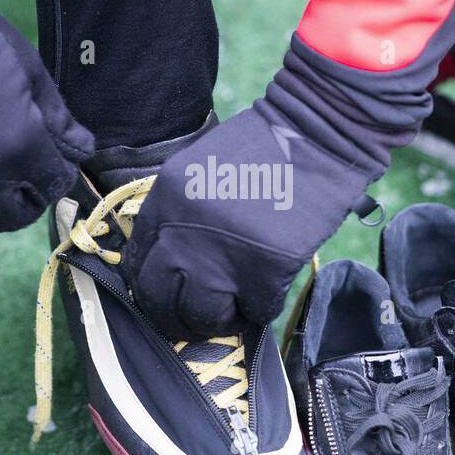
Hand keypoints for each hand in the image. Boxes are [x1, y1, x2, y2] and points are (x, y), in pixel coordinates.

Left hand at [122, 102, 374, 339]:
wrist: (315, 134)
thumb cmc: (263, 148)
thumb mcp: (199, 171)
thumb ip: (178, 214)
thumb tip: (174, 264)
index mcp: (164, 203)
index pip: (138, 266)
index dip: (153, 290)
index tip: (169, 298)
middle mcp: (183, 233)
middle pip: (161, 299)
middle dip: (177, 317)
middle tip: (198, 319)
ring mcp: (223, 255)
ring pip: (205, 314)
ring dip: (220, 319)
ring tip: (235, 310)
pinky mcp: (265, 270)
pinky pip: (257, 311)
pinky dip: (263, 307)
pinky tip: (269, 290)